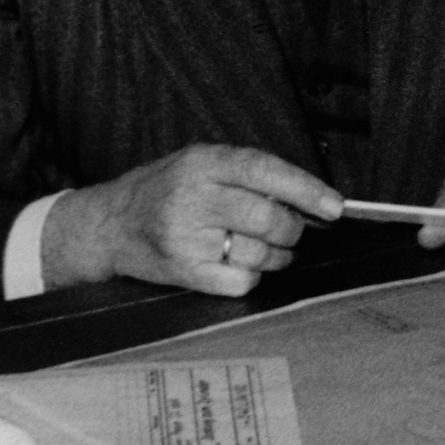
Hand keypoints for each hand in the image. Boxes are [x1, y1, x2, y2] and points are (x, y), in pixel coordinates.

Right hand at [44, 144, 340, 297]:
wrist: (108, 225)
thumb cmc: (165, 190)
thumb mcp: (200, 163)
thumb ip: (250, 174)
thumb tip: (313, 199)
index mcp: (202, 163)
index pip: (265, 171)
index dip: (306, 189)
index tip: (336, 207)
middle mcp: (193, 199)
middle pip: (269, 218)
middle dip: (292, 228)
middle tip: (289, 228)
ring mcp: (186, 239)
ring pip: (261, 253)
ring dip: (276, 254)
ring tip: (261, 244)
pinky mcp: (184, 273)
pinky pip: (243, 280)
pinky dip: (253, 274)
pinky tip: (238, 261)